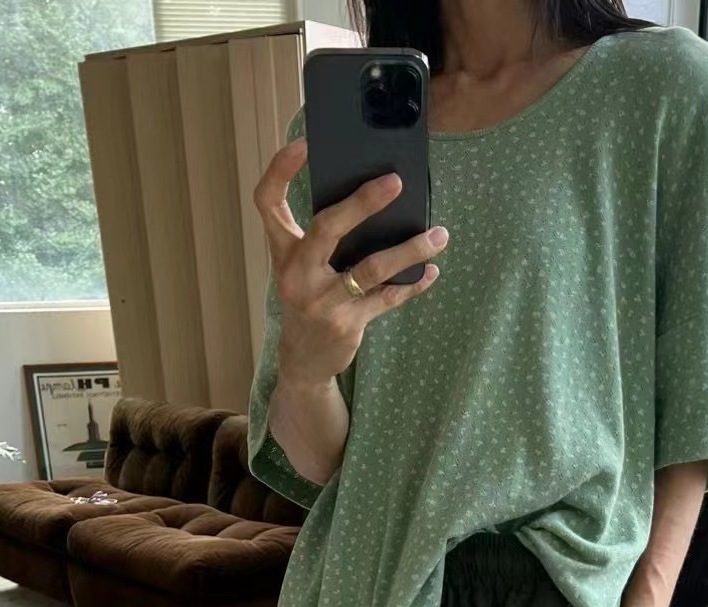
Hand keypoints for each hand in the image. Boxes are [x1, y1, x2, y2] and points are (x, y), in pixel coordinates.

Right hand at [253, 137, 447, 389]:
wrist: (303, 361)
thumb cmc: (309, 299)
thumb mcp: (303, 268)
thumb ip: (325, 238)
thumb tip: (376, 199)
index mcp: (283, 251)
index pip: (268, 202)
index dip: (280, 169)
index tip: (304, 144)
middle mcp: (296, 274)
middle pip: (327, 227)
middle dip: (362, 202)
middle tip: (396, 182)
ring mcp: (321, 301)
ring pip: (371, 268)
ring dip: (410, 250)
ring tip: (440, 235)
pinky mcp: (346, 324)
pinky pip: (387, 298)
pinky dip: (413, 284)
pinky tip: (431, 270)